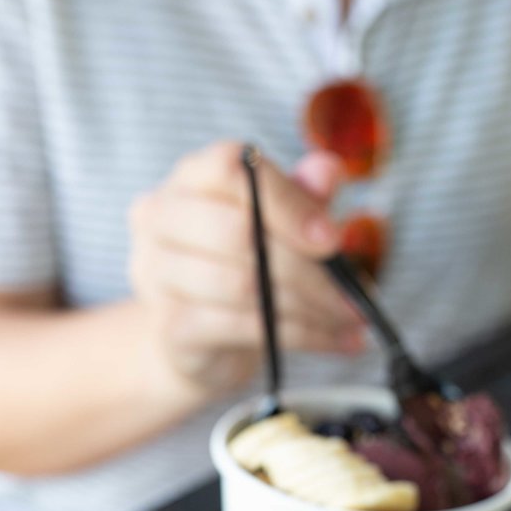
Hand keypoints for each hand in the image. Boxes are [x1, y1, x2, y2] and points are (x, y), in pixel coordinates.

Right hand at [128, 141, 367, 398]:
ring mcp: (156, 273)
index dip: (286, 203)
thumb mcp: (278, 221)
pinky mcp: (171, 326)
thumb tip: (326, 170)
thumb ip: (302, 194)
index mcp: (192, 176)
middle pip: (237, 232)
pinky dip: (297, 336)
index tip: (333, 240)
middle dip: (306, 268)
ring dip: (308, 307)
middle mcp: (161, 215)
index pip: (231, 170)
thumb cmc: (241, 265)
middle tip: (353, 295)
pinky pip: (242, 328)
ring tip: (349, 320)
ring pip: (242, 285)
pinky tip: (330, 340)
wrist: (196, 339)